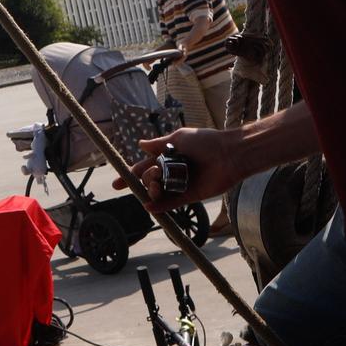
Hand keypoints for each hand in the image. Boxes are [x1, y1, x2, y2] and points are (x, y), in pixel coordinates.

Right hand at [114, 127, 239, 211]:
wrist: (229, 154)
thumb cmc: (205, 142)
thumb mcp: (178, 138)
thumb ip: (158, 144)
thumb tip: (140, 144)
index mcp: (168, 158)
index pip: (144, 168)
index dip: (130, 176)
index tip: (117, 184)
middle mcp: (173, 172)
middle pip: (149, 181)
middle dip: (146, 180)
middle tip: (155, 175)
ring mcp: (181, 185)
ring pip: (158, 194)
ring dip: (152, 192)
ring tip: (156, 187)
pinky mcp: (191, 196)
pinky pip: (172, 204)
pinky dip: (160, 207)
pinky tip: (149, 207)